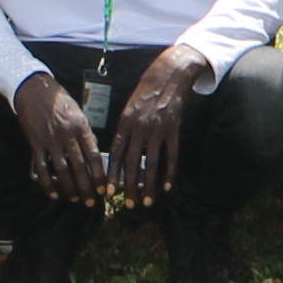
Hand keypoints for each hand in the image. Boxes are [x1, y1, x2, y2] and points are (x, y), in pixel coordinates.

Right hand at [15, 68, 113, 209]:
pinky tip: (53, 193)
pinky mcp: (36, 143)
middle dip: (86, 187)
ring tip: (75, 199)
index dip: (99, 175)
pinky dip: (47, 183)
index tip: (103, 189)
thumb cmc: (59, 101)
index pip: (94, 155)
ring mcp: (50, 140)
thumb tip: (93, 154)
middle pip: (79, 167)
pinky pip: (42, 168)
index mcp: (81, 127)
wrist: (34, 90)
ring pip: (62, 170)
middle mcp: (67, 135)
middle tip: (91, 201)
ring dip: (69, 188)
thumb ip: (85, 134)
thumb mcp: (78, 113)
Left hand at [106, 52, 193, 204]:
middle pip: (133, 163)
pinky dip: (169, 173)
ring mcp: (157, 131)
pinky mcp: (173, 131)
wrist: (167, 78)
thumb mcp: (128, 110)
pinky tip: (166, 187)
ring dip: (148, 185)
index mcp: (125, 124)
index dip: (112, 174)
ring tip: (147, 201)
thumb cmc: (145, 95)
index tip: (108, 192)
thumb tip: (118, 155)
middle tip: (129, 204)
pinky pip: (171, 156)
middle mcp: (139, 129)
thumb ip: (124, 131)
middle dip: (130, 186)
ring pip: (152, 164)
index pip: (116, 154)